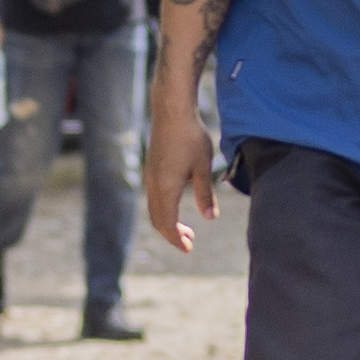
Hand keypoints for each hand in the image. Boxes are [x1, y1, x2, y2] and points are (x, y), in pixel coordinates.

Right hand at [143, 94, 218, 253]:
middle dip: (172, 234)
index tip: (188, 249)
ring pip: (154, 209)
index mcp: (165, 188)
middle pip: (157, 220)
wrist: (172, 111)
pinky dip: (164, 209)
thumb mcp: (203, 167)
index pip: (168, 223)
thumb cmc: (191, 137)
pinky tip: (178, 204)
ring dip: (168, 222)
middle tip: (189, 242)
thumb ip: (205, 194)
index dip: (177, 239)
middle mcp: (153, 185)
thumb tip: (210, 218)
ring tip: (186, 228)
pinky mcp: (151, 169)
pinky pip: (153, 197)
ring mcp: (150, 176)